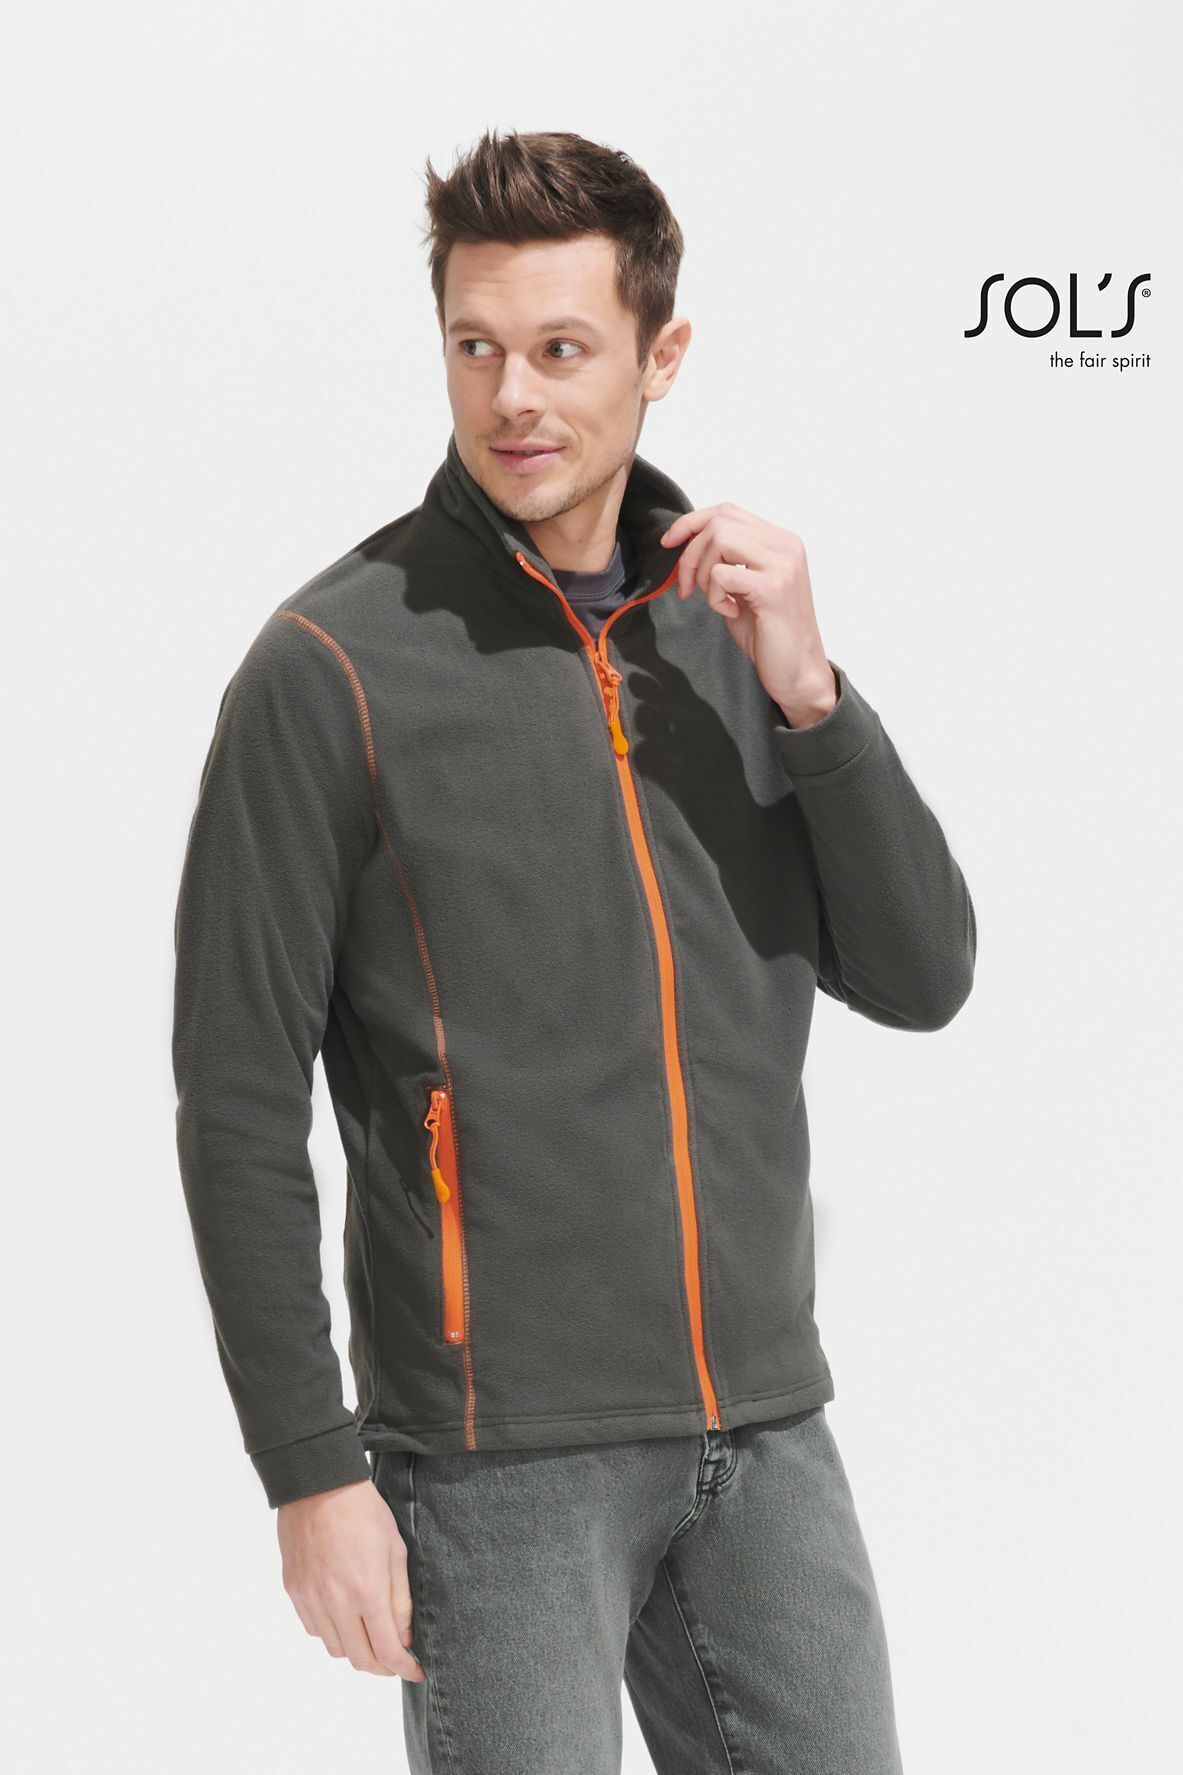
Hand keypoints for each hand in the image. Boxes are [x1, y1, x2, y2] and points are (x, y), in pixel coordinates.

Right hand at [277, 1477, 425, 1681]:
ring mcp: (311, 1599)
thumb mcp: (395, 1551)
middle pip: (359, 1659)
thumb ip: (400, 1600)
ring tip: (369, 1634)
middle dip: (381, 1666)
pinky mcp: (294, 1590)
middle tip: (395, 1659)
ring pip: (334, 1648)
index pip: (386, 1651)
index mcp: (367, 1592)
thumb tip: (403, 1639)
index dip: (404, 1669)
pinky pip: (314, 1628)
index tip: (415, 1672)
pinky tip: (343, 1614)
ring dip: (355, 1649)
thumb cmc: (364, 1512)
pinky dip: (332, 1632)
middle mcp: (336, 1603)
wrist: (319, 1485)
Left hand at [660, 503, 836, 725]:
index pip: (727, 511)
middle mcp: (786, 546)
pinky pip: (721, 574)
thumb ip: (727, 560)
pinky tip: (730, 612)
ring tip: (714, 601)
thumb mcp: (744, 587)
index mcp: (781, 541)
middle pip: (719, 522)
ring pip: (719, 540)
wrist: (798, 672)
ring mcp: (783, 565)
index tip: (669, 542)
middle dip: (690, 553)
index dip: (691, 522)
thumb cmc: (769, 633)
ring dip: (702, 573)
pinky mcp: (773, 588)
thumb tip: (685, 541)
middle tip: (687, 588)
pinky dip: (714, 596)